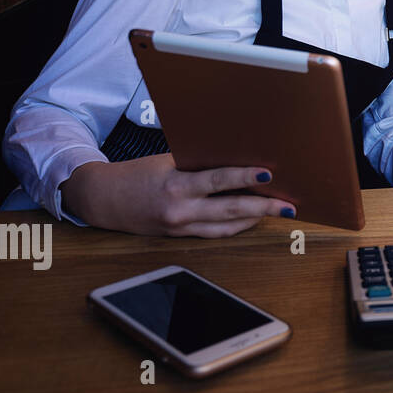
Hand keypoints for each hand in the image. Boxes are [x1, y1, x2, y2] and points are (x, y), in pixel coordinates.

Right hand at [60, 155, 296, 236]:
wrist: (103, 199)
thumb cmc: (137, 173)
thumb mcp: (167, 161)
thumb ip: (198, 162)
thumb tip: (236, 156)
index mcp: (175, 186)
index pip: (218, 181)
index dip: (245, 177)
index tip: (269, 174)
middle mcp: (180, 211)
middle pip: (230, 210)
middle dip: (264, 208)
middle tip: (289, 205)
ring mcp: (181, 227)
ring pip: (227, 227)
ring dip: (254, 219)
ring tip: (279, 212)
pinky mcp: (180, 236)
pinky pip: (215, 234)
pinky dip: (236, 226)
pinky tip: (253, 218)